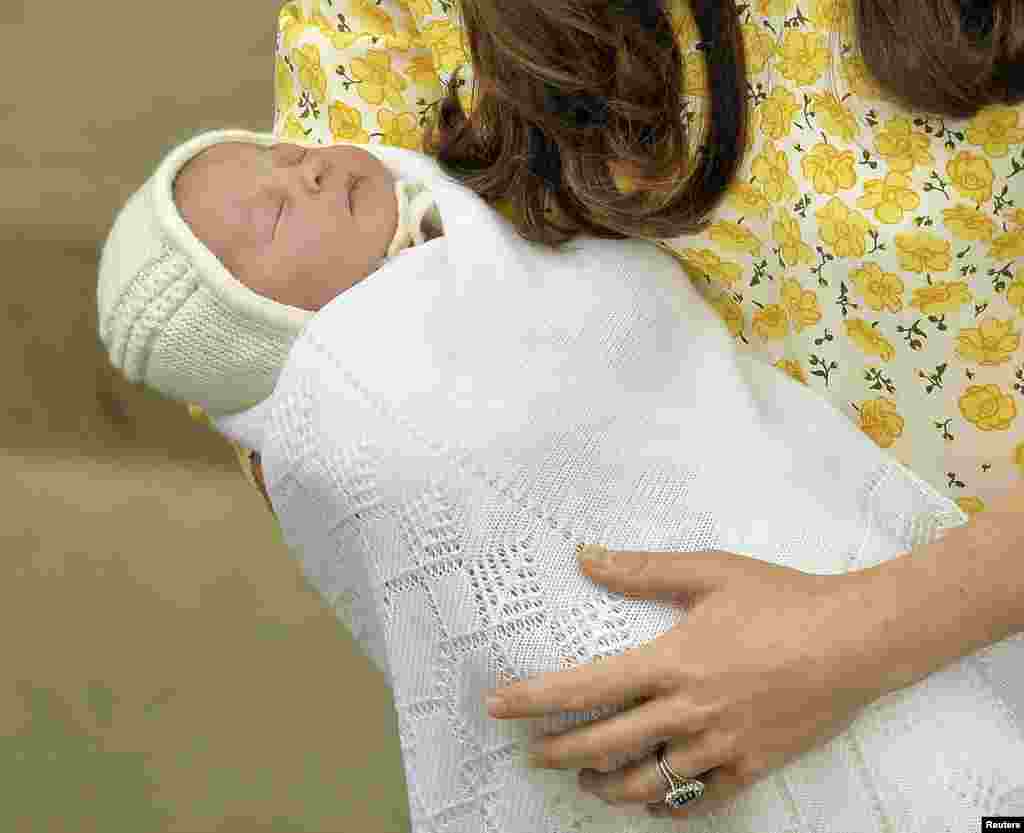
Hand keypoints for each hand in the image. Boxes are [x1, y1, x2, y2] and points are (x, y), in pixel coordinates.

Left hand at [485, 547, 891, 819]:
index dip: (534, 699)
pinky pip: (699, 802)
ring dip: (604, 785)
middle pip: (603, 744)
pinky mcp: (752, 767)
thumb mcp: (709, 572)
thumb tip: (585, 558)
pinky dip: (668, 807)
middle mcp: (688, 711)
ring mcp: (720, 747)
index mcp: (672, 662)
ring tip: (585, 778)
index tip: (498, 705)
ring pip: (645, 784)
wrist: (858, 638)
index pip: (584, 688)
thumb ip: (642, 571)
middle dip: (557, 752)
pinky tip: (652, 802)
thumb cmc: (782, 599)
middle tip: (532, 752)